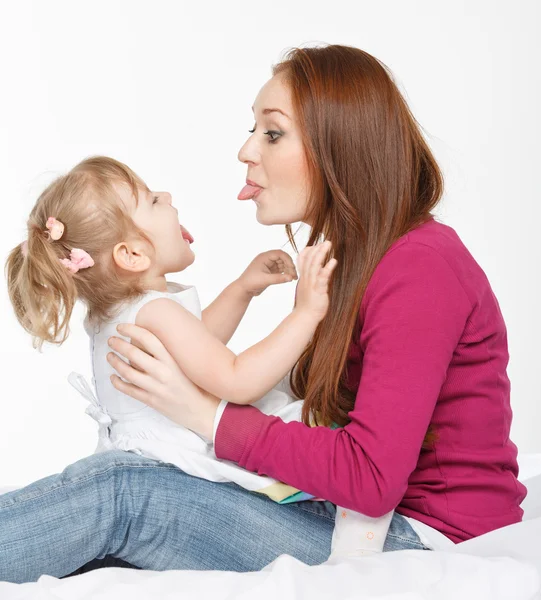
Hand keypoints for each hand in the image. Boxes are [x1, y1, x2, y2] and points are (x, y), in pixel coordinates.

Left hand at [106, 324, 219, 439]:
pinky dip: (118, 383)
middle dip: (118, 344)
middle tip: (111, 340)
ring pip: (127, 372)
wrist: (205, 411)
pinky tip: (113, 377)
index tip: (122, 327)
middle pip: (134, 353)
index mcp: (174, 360)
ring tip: (109, 356)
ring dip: (115, 362)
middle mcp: (163, 372)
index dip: (132, 330)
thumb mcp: (190, 364)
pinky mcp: (152, 401)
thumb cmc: (200, 385)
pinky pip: (129, 390)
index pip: (148, 339)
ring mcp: (156, 388)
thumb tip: (157, 337)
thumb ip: (174, 352)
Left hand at [236, 249, 297, 296]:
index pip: (279, 253)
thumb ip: (278, 278)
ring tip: (293, 278)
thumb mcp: (265, 280)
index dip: (287, 259)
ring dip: (289, 270)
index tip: (292, 268)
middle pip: (283, 259)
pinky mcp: (270, 272)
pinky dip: (286, 274)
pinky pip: (281, 270)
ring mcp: (269, 266)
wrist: (244, 289)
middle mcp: (267, 260)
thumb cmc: (251, 282)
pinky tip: (290, 279)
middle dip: (289, 266)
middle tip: (294, 276)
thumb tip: (291, 278)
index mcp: (264, 257)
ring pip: (283, 265)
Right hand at [294, 240, 337, 321]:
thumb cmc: (308, 305)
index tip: (317, 245)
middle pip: (309, 259)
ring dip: (321, 253)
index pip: (303, 260)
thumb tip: (319, 272)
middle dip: (317, 248)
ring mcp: (311, 284)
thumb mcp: (307, 289)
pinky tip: (333, 261)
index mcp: (304, 278)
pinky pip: (322, 278)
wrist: (305, 317)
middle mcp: (306, 279)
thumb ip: (312, 279)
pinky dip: (327, 268)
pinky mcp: (318, 290)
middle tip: (326, 240)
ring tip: (328, 244)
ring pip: (314, 265)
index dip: (309, 251)